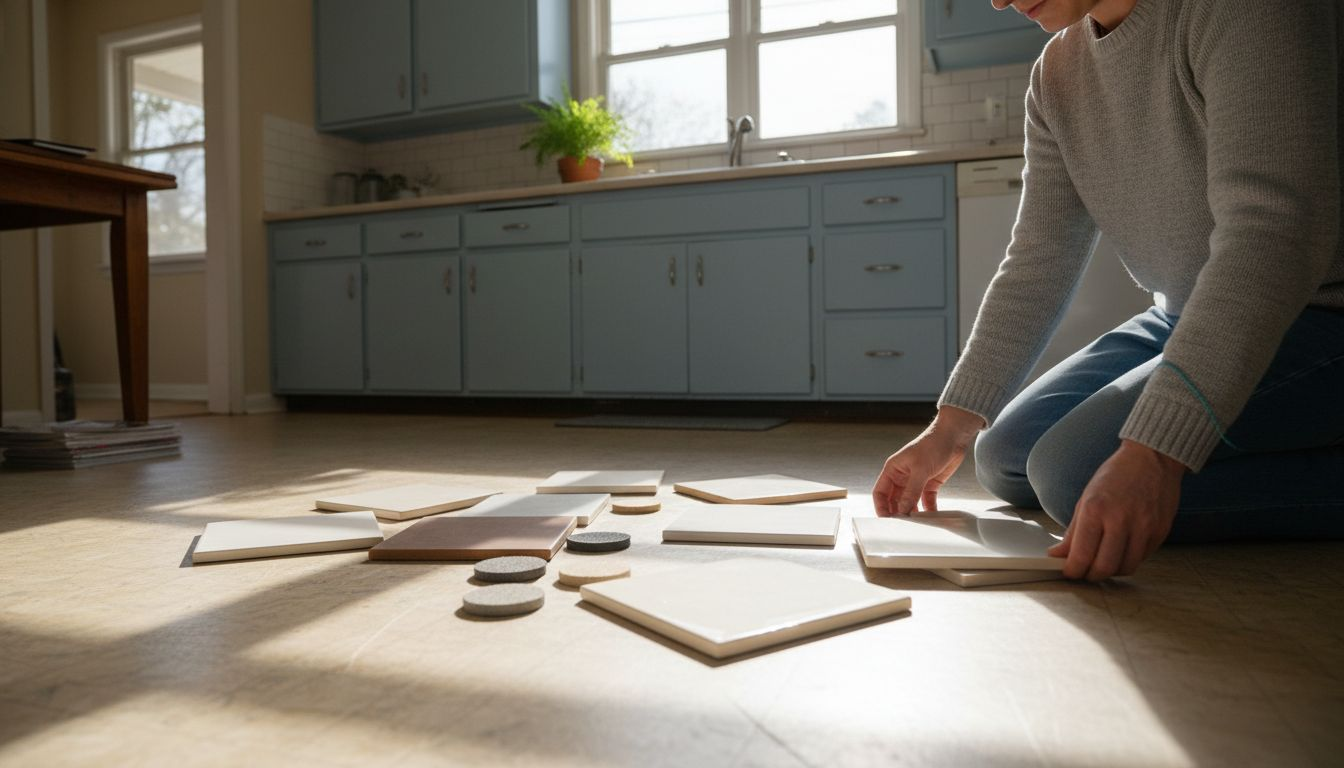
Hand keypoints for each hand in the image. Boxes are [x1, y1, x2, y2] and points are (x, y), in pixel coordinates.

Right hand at [873, 406, 983, 516]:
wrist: (954, 436)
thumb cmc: (932, 444)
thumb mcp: (920, 469)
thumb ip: (911, 492)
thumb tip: (902, 510)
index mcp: (893, 470)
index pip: (880, 492)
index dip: (881, 507)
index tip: (886, 520)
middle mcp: (902, 477)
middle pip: (894, 500)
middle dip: (897, 512)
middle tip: (901, 526)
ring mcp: (916, 481)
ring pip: (910, 502)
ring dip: (913, 513)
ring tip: (917, 524)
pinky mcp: (930, 484)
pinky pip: (926, 501)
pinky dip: (928, 509)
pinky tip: (932, 517)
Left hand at [1048, 439, 1185, 579]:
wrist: (1152, 458)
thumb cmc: (1116, 476)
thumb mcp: (1086, 498)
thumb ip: (1073, 532)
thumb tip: (1058, 555)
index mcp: (1096, 509)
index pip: (1081, 555)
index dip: (1072, 570)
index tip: (1069, 572)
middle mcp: (1121, 520)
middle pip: (1104, 568)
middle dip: (1090, 576)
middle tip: (1084, 572)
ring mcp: (1144, 527)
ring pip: (1125, 568)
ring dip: (1111, 572)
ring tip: (1102, 563)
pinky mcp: (1160, 532)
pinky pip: (1142, 558)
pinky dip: (1128, 560)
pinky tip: (1120, 551)